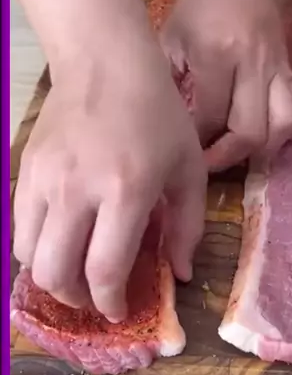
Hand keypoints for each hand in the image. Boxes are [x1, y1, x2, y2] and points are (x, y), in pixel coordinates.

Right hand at [13, 40, 206, 322]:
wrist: (106, 63)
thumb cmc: (157, 115)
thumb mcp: (189, 168)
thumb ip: (188, 226)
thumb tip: (180, 275)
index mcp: (126, 191)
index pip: (104, 270)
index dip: (110, 303)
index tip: (119, 311)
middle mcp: (77, 190)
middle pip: (55, 273)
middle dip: (76, 300)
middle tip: (94, 298)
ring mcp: (44, 179)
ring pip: (28, 256)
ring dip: (50, 277)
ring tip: (73, 275)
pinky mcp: (24, 169)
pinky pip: (19, 228)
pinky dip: (36, 248)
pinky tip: (59, 243)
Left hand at [160, 0, 291, 171]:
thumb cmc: (204, 6)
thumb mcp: (173, 34)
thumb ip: (168, 78)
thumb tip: (162, 122)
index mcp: (216, 53)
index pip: (209, 114)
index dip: (196, 142)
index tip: (183, 150)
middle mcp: (251, 65)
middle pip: (251, 130)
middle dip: (228, 156)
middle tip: (210, 163)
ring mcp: (277, 70)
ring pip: (284, 125)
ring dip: (264, 149)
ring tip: (242, 154)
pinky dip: (288, 131)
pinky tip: (270, 135)